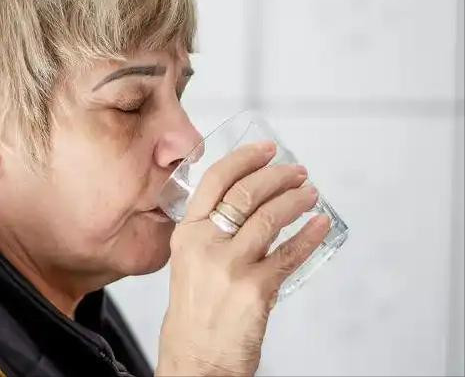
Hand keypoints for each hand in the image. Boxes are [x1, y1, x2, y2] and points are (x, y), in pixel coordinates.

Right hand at [156, 141, 330, 375]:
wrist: (196, 357)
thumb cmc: (196, 310)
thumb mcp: (190, 260)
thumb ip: (212, 230)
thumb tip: (251, 201)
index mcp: (186, 233)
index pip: (215, 181)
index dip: (245, 158)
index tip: (267, 149)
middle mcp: (205, 245)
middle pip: (246, 193)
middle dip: (278, 177)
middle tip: (297, 173)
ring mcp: (230, 266)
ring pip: (269, 217)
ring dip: (296, 201)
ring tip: (310, 195)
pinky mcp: (256, 289)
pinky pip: (289, 255)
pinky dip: (309, 236)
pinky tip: (320, 225)